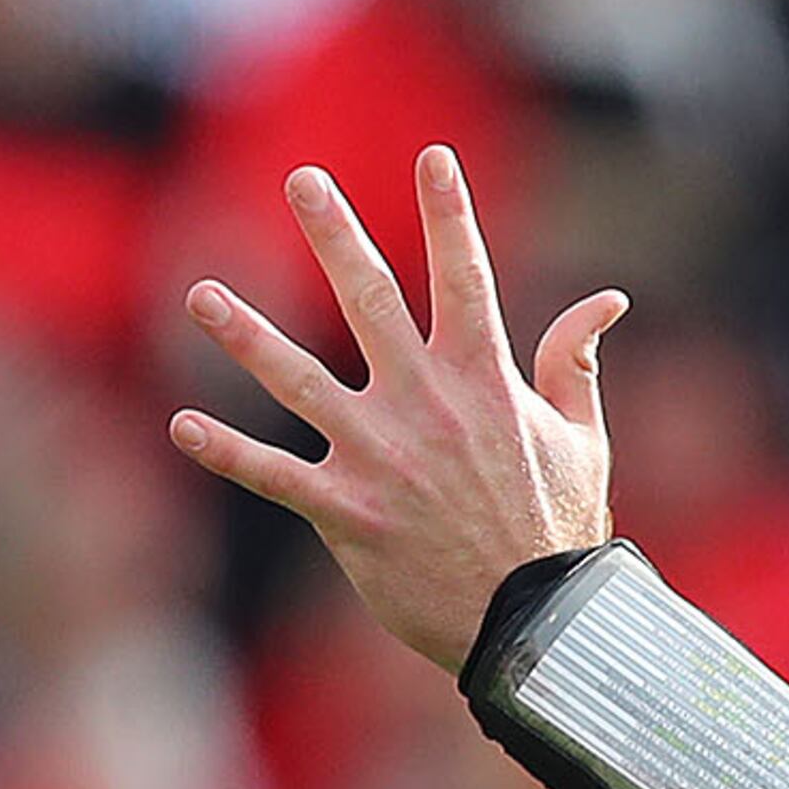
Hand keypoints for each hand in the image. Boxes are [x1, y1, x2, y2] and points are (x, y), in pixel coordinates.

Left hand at [169, 149, 626, 672]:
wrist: (537, 630)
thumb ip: (574, 365)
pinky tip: (182, 427)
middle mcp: (426, 409)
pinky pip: (276, 475)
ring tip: (201, 295)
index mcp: (485, 385)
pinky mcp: (349, 514)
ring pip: (300, 382)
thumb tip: (606, 301)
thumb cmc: (559, 535)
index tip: (435, 157)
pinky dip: (228, 453)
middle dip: (337, 235)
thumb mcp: (582, 445)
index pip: (467, 282)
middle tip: (303, 180)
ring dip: (246, 337)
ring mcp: (382, 460)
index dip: (452, 216)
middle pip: (371, 303)